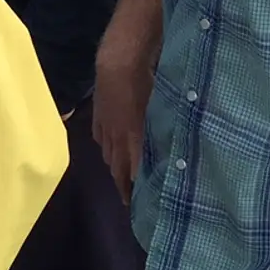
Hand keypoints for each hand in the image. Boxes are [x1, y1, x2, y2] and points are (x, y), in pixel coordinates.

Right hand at [91, 49, 153, 204]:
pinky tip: (108, 148)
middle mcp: (117, 138)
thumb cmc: (147, 84)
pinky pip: (99, 139)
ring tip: (121, 176)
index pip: (133, 173)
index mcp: (134, 139)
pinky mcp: (98, 116)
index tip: (139, 205)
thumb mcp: (159, 111)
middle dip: (122, 185)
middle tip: (128, 199)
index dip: (133, 190)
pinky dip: (105, 147)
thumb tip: (171, 154)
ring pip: (107, 154)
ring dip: (115, 167)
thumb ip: (161, 134)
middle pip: (117, 168)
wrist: (118, 63)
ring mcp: (105, 127)